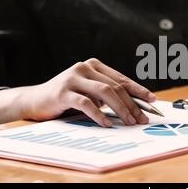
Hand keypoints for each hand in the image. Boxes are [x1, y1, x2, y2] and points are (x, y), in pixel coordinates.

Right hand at [0, 58, 155, 126]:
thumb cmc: (67, 97)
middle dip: (132, 104)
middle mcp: (84, 67)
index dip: (138, 90)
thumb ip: (106, 94)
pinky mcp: (63, 92)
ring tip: (129, 122)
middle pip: (115, 86)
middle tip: (141, 118)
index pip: (121, 79)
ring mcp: (73, 78)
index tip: (152, 100)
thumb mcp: (89, 92)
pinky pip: (86, 103)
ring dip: (120, 108)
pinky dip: (99, 114)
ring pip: (104, 92)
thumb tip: (134, 107)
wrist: (34, 101)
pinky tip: (107, 123)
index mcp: (94, 65)